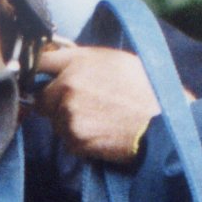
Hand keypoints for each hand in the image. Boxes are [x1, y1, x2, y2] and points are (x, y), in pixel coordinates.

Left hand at [34, 39, 158, 165]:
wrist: (162, 123)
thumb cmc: (146, 90)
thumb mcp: (116, 60)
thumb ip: (84, 60)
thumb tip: (61, 61)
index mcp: (78, 62)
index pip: (40, 62)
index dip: (39, 72)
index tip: (40, 79)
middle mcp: (68, 86)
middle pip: (42, 97)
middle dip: (56, 103)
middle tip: (82, 106)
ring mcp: (69, 114)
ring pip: (56, 122)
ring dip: (70, 124)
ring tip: (100, 120)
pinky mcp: (75, 139)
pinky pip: (68, 141)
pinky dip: (81, 141)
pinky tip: (103, 134)